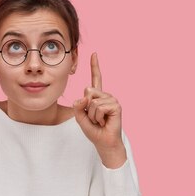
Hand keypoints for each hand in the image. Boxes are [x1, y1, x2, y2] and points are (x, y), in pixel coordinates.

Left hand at [73, 53, 126, 168]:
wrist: (104, 142)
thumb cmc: (93, 130)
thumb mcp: (80, 117)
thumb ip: (78, 105)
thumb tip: (85, 96)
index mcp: (97, 96)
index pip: (96, 78)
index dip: (95, 66)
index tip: (94, 54)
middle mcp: (105, 95)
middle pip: (88, 91)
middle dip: (86, 108)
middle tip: (94, 118)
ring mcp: (112, 100)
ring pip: (92, 101)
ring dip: (92, 115)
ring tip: (100, 121)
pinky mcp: (116, 106)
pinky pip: (99, 107)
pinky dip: (98, 117)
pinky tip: (104, 121)